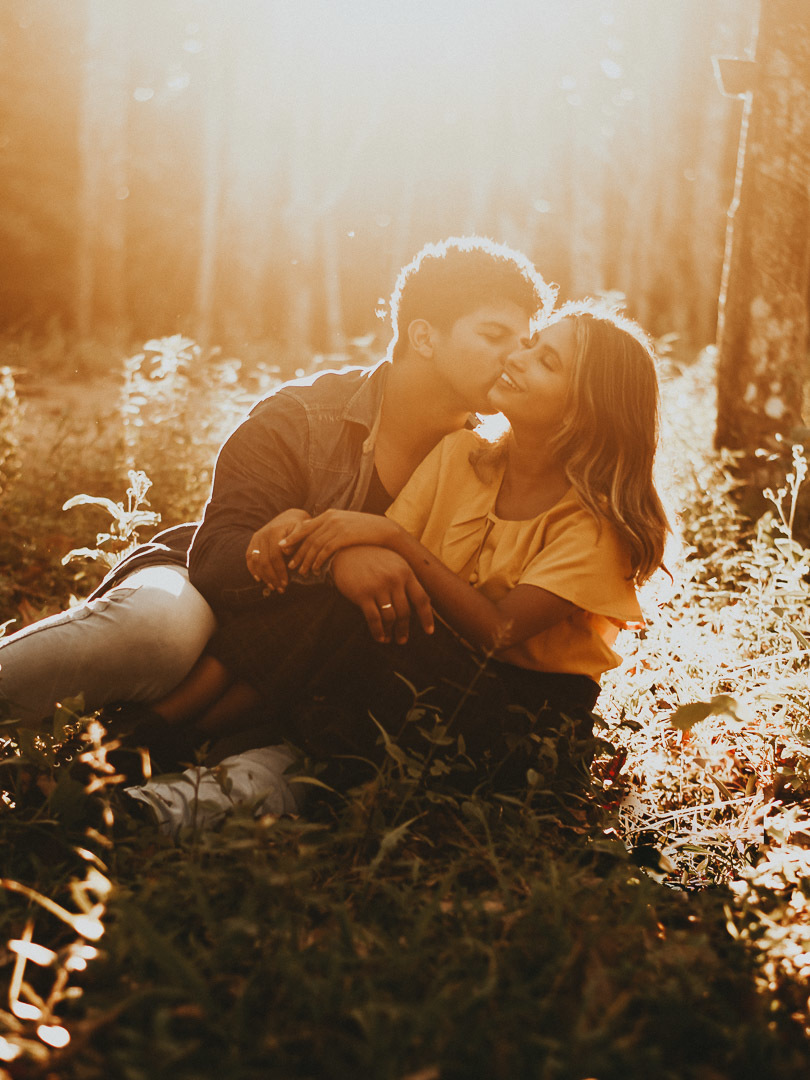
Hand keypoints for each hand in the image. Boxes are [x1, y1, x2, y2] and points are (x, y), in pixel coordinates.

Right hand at [245, 508, 310, 591]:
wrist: (291, 516)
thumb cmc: (301, 525)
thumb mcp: (303, 528)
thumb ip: (296, 537)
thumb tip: (284, 550)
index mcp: (274, 532)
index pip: (275, 556)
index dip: (280, 571)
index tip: (286, 583)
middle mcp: (263, 534)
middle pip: (264, 561)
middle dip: (272, 577)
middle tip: (281, 589)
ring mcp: (257, 537)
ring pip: (255, 561)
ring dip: (264, 576)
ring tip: (273, 587)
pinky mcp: (254, 540)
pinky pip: (249, 556)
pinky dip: (253, 569)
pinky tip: (259, 579)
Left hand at [281, 509, 401, 575]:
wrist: (385, 530)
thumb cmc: (365, 530)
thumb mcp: (346, 524)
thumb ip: (332, 528)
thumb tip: (319, 538)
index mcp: (329, 514)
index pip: (305, 526)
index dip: (293, 538)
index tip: (283, 548)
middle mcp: (330, 518)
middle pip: (307, 537)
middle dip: (297, 552)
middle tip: (289, 565)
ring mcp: (337, 526)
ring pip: (314, 545)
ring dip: (306, 560)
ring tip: (301, 572)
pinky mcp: (344, 535)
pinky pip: (325, 550)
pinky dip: (318, 561)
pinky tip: (315, 570)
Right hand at [331, 545, 432, 643]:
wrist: (346, 550)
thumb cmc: (372, 558)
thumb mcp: (394, 562)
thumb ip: (407, 579)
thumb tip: (422, 601)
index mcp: (405, 572)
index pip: (421, 599)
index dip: (427, 618)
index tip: (429, 631)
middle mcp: (394, 580)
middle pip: (405, 612)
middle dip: (404, 629)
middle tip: (402, 639)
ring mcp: (378, 587)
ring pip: (390, 617)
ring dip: (391, 631)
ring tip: (389, 638)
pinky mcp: (363, 594)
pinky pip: (374, 619)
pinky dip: (378, 632)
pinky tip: (379, 637)